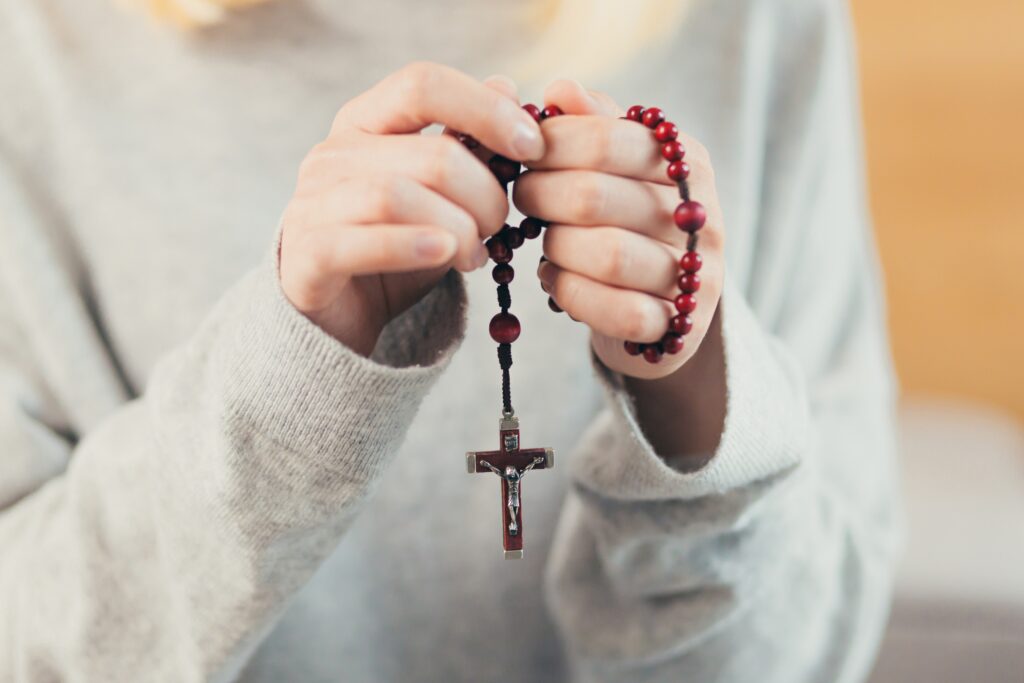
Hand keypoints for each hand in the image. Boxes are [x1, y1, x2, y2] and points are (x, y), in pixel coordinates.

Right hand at [279, 62, 544, 354]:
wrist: (338, 314)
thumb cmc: (396, 245)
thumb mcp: (440, 194)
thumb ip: (468, 143)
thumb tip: (506, 85)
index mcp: (365, 122)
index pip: (423, 84)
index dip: (486, 110)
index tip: (532, 146)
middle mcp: (333, 153)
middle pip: (431, 155)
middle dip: (485, 195)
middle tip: (500, 227)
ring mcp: (314, 203)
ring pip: (398, 196)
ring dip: (458, 228)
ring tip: (476, 255)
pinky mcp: (308, 255)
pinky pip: (367, 241)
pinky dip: (413, 247)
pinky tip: (446, 254)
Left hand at [513, 80, 724, 379]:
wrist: (662, 304)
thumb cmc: (626, 222)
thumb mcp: (617, 168)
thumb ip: (593, 126)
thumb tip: (560, 89)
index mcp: (687, 163)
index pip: (605, 140)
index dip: (550, 146)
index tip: (521, 153)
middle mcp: (699, 216)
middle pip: (594, 197)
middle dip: (540, 196)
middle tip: (520, 198)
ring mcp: (695, 275)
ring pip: (606, 256)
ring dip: (557, 249)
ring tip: (546, 243)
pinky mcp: (681, 327)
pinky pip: (617, 312)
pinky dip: (572, 295)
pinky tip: (556, 281)